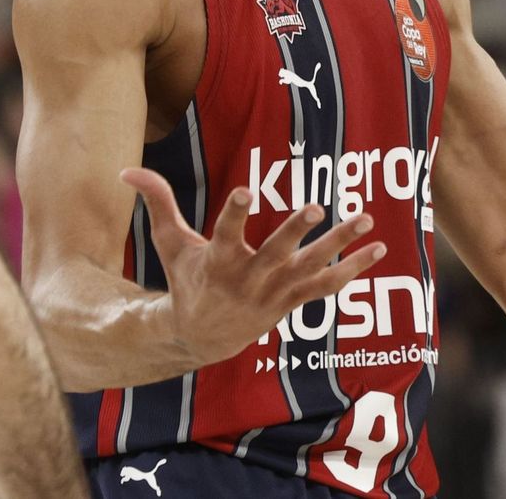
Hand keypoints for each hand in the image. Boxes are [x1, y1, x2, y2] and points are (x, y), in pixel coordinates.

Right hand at [121, 168, 384, 367]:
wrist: (202, 336)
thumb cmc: (186, 279)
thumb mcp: (169, 243)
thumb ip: (157, 202)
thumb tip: (127, 169)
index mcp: (219, 261)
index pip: (228, 232)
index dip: (237, 212)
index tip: (247, 189)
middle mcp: (250, 278)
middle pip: (277, 252)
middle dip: (296, 231)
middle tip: (315, 208)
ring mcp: (275, 292)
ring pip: (311, 268)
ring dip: (340, 245)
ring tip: (366, 219)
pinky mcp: (293, 301)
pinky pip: (327, 286)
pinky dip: (353, 270)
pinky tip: (378, 250)